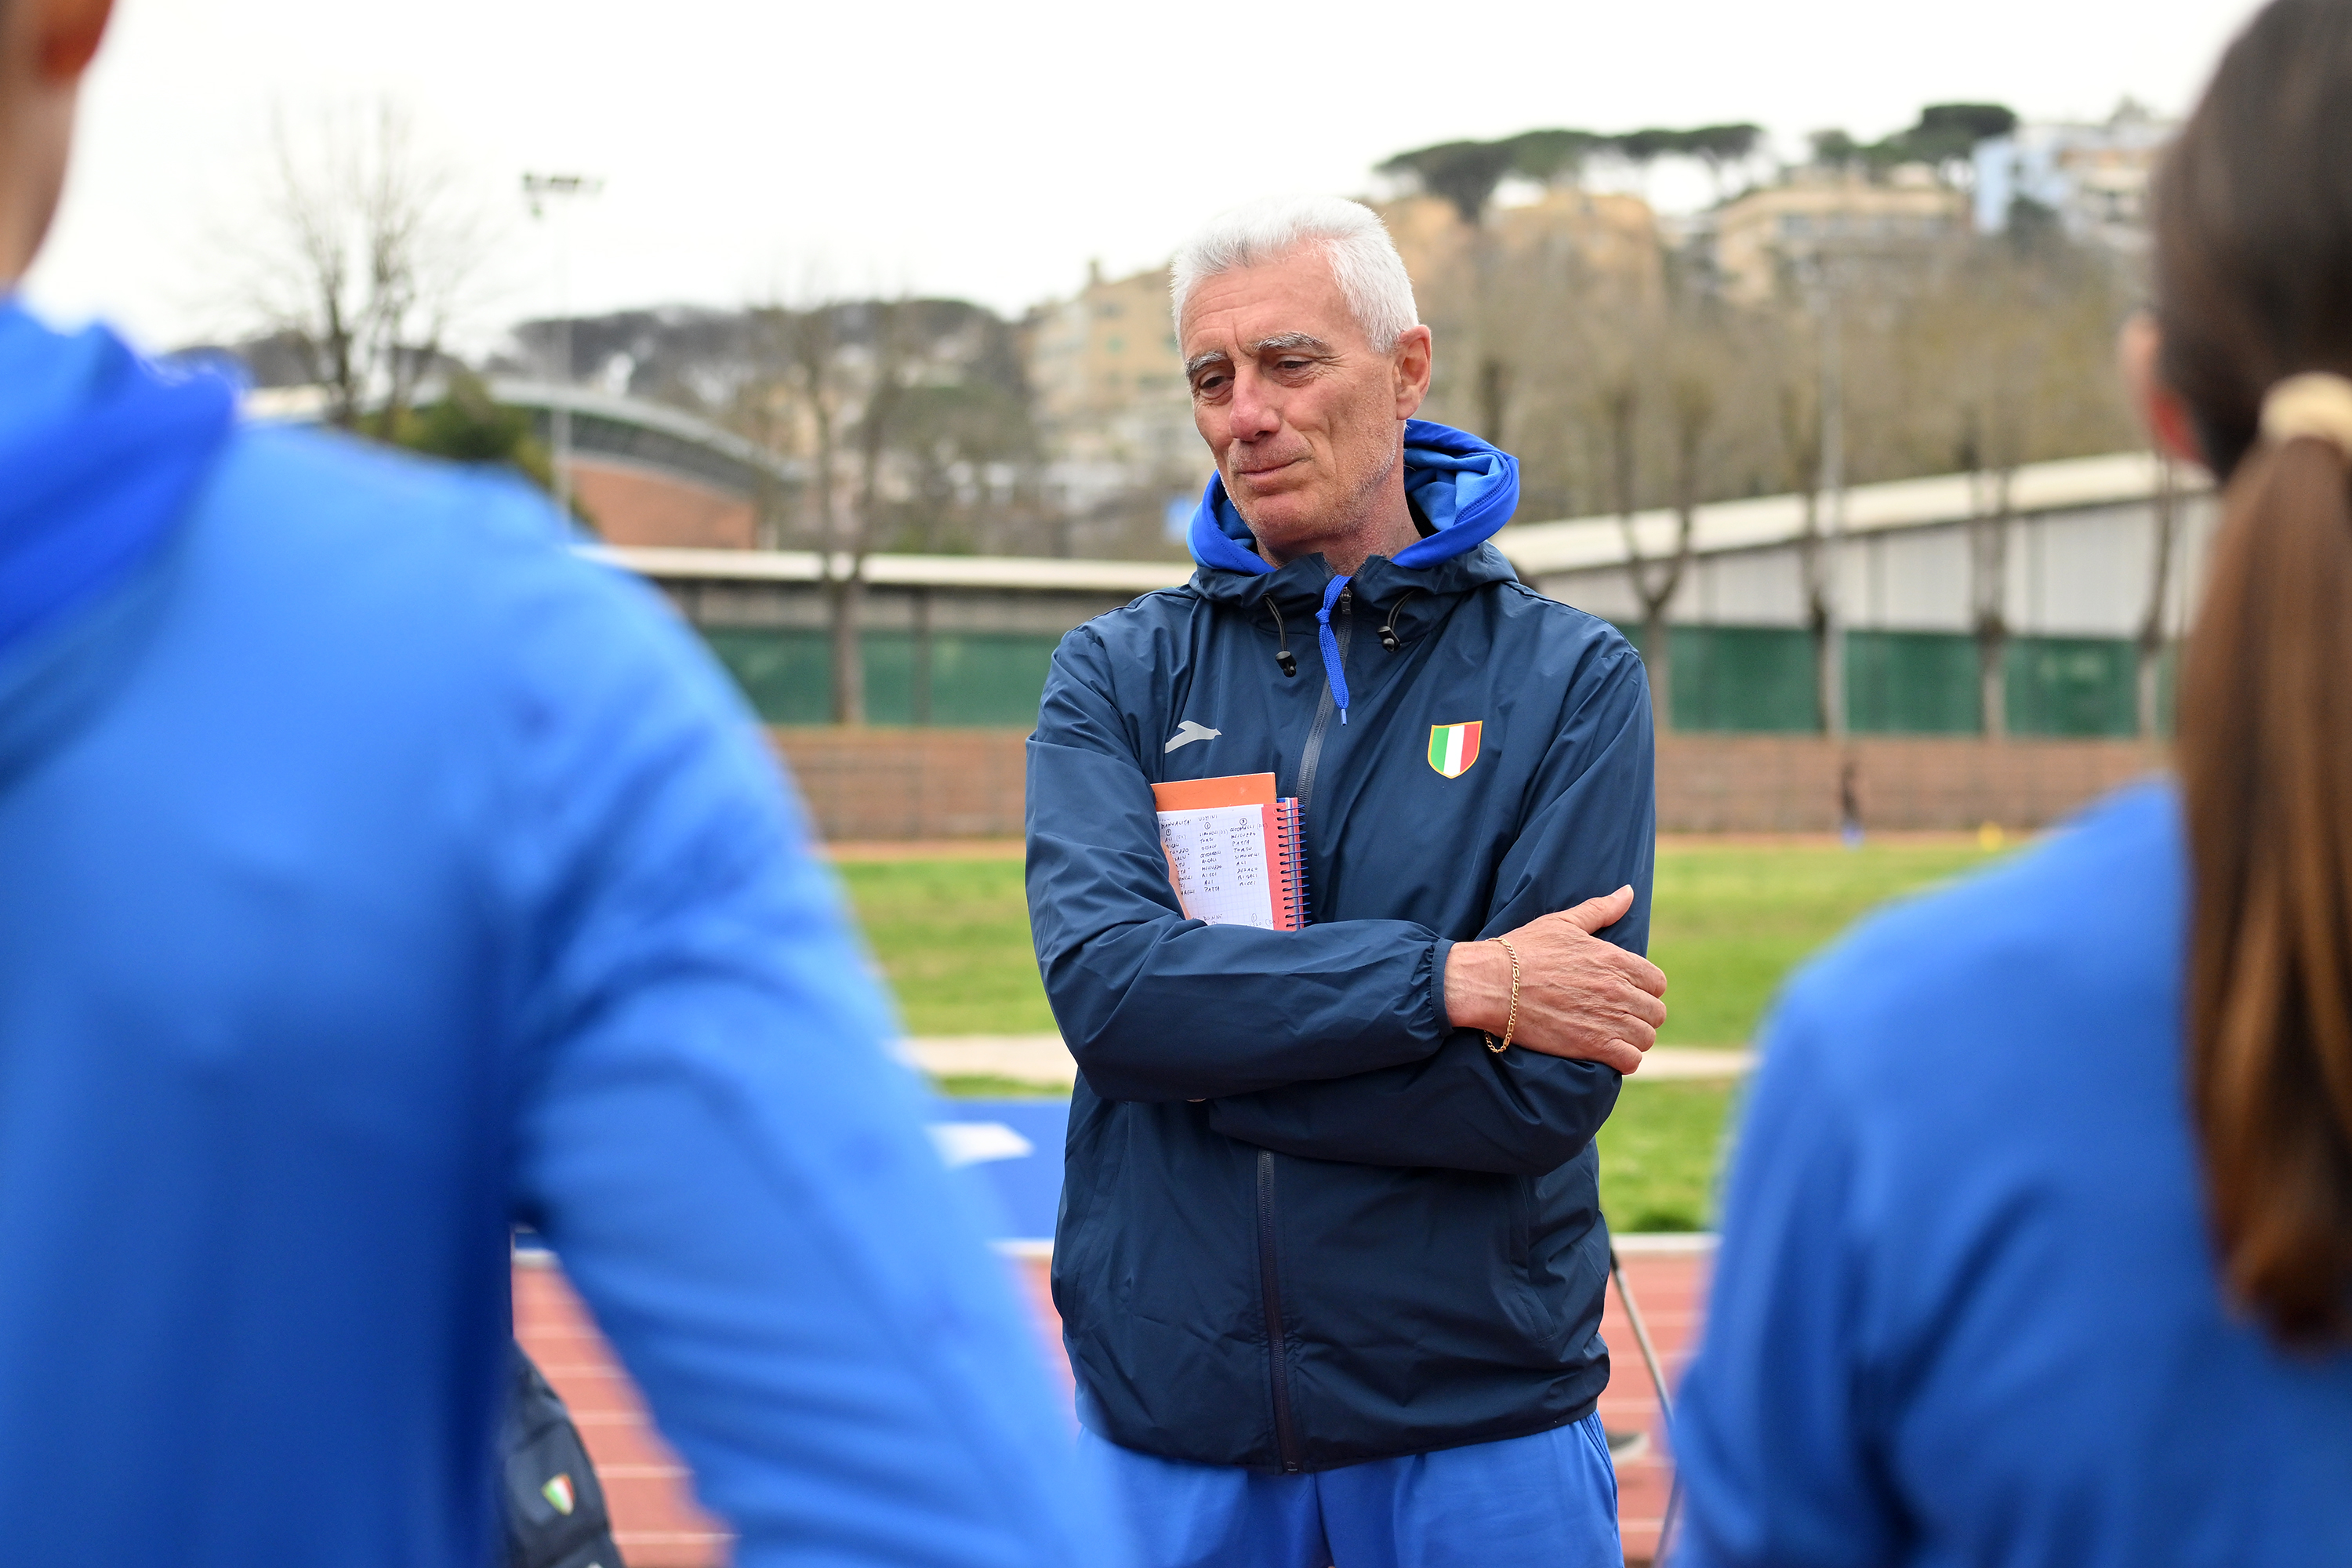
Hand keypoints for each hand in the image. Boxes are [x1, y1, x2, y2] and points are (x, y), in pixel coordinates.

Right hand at [1443, 887, 1666, 1073]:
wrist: (1491, 983)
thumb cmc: (1522, 950)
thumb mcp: (1563, 923)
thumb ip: (1601, 909)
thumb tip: (1628, 892)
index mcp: (1614, 959)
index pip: (1656, 981)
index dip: (1645, 989)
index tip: (1628, 993)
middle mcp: (1617, 989)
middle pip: (1655, 1012)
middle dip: (1641, 1016)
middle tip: (1619, 1018)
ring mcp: (1607, 1019)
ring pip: (1646, 1038)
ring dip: (1634, 1040)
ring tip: (1614, 1037)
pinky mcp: (1592, 1045)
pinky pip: (1630, 1060)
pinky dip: (1624, 1060)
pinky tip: (1609, 1054)